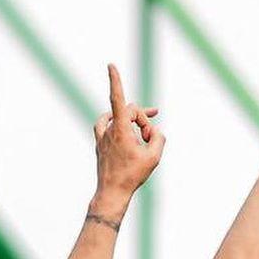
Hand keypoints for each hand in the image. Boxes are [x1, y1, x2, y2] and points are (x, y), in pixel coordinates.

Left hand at [92, 63, 165, 212]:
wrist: (111, 193)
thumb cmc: (132, 176)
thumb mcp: (154, 156)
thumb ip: (159, 137)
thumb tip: (153, 130)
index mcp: (119, 130)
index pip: (117, 99)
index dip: (115, 81)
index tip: (110, 65)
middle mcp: (108, 130)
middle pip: (130, 112)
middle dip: (144, 120)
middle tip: (151, 137)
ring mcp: (102, 137)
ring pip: (120, 118)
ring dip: (133, 123)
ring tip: (143, 135)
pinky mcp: (100, 144)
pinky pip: (110, 126)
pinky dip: (120, 126)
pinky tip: (128, 134)